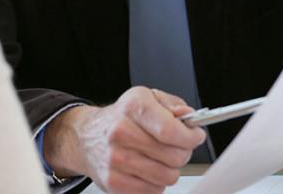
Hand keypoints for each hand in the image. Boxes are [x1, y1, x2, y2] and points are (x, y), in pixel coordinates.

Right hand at [43, 86, 205, 193]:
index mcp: (134, 106)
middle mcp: (121, 132)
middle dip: (183, 152)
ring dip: (170, 169)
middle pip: (174, 156)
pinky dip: (156, 182)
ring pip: (167, 176)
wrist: (87, 136)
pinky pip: (153, 190)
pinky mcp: (113, 182)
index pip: (171, 130)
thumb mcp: (148, 98)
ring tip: (159, 157)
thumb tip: (190, 118)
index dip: (190, 137)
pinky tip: (146, 168)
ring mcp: (115, 159)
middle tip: (176, 146)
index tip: (195, 136)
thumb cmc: (122, 117)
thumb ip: (173, 105)